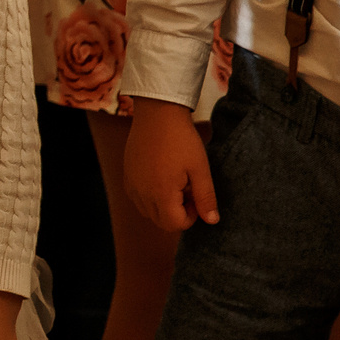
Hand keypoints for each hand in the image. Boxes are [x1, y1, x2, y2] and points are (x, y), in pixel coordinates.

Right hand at [124, 98, 216, 231]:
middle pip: (161, 222)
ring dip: (164, 206)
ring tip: (175, 182)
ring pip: (148, 212)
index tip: (197, 196)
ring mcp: (132, 185)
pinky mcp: (127, 176)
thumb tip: (212, 221)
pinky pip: (138, 198)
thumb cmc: (181, 140)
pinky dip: (151, 196)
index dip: (191, 216)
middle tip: (188, 190)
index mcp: (161, 193)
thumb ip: (205, 198)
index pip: (175, 225)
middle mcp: (142, 193)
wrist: (157, 114)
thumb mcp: (200, 169)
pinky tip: (161, 176)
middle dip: (177, 213)